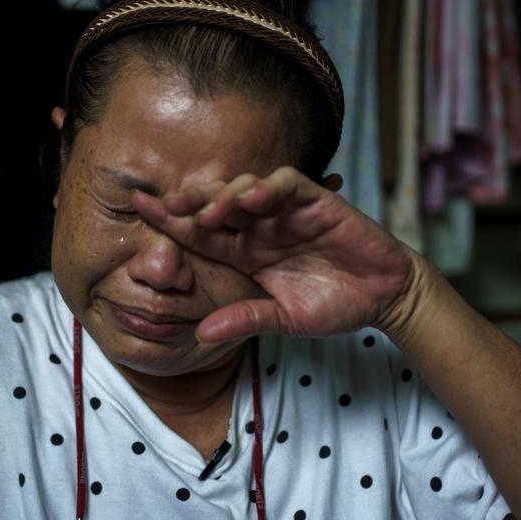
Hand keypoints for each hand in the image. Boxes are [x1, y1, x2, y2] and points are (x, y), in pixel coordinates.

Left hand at [130, 167, 421, 342]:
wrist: (383, 297)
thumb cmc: (334, 305)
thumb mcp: (284, 320)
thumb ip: (245, 320)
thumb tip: (200, 336)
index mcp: (245, 253)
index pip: (199, 233)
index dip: (169, 220)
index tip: (137, 208)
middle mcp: (259, 227)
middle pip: (215, 204)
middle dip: (189, 202)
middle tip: (165, 205)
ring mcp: (286, 211)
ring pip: (245, 187)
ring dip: (225, 195)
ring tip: (211, 212)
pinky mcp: (317, 200)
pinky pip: (287, 183)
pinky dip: (268, 187)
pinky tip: (253, 200)